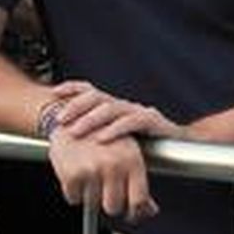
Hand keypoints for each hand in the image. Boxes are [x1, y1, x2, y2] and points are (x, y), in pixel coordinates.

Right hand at [48, 127, 157, 222]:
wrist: (69, 118)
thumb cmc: (100, 135)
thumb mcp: (126, 153)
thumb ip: (138, 184)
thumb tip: (149, 210)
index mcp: (133, 160)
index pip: (138, 201)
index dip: (134, 213)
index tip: (130, 215)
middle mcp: (114, 165)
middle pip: (113, 207)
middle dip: (109, 203)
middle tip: (104, 190)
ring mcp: (92, 169)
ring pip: (93, 203)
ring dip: (90, 195)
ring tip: (89, 175)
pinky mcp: (71, 173)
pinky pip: (74, 198)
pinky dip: (73, 191)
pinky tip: (76, 174)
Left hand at [51, 79, 188, 143]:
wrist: (180, 146)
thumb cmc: (143, 145)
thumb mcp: (114, 138)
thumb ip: (95, 136)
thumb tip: (66, 142)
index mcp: (113, 106)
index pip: (89, 90)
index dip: (71, 88)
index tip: (53, 93)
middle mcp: (123, 104)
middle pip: (96, 97)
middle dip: (75, 106)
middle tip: (60, 119)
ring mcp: (138, 110)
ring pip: (110, 108)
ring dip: (90, 120)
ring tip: (75, 131)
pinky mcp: (152, 120)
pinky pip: (131, 122)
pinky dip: (115, 130)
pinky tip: (102, 139)